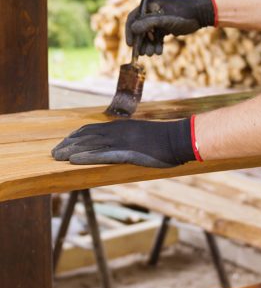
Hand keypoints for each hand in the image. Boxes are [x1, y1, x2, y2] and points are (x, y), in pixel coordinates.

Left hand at [52, 117, 196, 167]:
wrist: (179, 138)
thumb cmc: (163, 139)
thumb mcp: (141, 135)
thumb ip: (128, 137)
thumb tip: (117, 145)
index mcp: (120, 126)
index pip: (90, 129)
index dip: (75, 136)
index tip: (64, 143)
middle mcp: (117, 131)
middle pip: (86, 136)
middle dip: (68, 144)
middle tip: (54, 152)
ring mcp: (121, 141)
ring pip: (90, 145)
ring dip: (72, 151)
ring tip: (57, 157)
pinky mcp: (127, 152)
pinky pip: (102, 154)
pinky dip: (86, 157)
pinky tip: (74, 160)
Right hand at [126, 0, 215, 55]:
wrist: (202, 14)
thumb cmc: (184, 13)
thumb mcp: (166, 19)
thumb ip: (149, 23)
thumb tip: (133, 29)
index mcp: (149, 5)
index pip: (133, 18)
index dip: (130, 31)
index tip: (130, 45)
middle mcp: (152, 11)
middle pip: (140, 28)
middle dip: (141, 42)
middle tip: (142, 53)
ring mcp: (158, 19)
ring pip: (149, 35)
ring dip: (149, 45)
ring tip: (152, 53)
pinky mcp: (165, 26)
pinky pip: (157, 37)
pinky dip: (157, 44)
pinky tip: (159, 51)